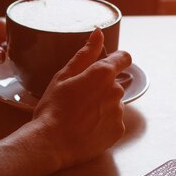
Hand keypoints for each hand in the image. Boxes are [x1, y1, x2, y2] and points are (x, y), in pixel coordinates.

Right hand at [30, 29, 131, 168]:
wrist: (51, 143)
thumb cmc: (54, 107)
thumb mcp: (64, 75)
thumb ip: (85, 53)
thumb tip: (99, 32)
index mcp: (103, 73)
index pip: (124, 58)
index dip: (115, 59)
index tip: (104, 65)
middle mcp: (116, 91)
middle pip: (114, 83)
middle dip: (100, 86)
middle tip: (79, 97)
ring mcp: (119, 112)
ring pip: (113, 102)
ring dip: (102, 105)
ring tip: (80, 115)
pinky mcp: (118, 130)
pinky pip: (113, 121)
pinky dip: (103, 122)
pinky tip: (86, 127)